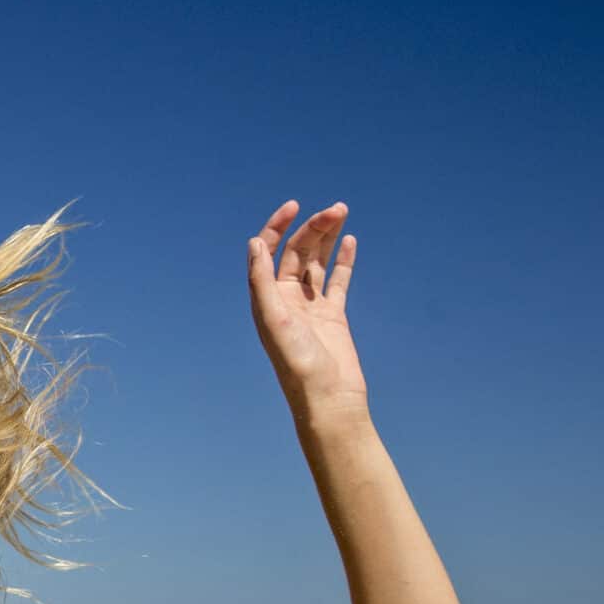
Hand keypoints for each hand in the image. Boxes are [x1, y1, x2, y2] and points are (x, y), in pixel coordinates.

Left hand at [246, 200, 366, 416]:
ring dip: (327, 236)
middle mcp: (286, 299)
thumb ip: (262, 281)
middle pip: (297, 252)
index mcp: (267, 298)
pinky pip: (337, 280)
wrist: (329, 397)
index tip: (294, 206)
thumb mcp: (273, 319)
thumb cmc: (297, 364)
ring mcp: (310, 306)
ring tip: (342, 212)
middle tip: (336, 208)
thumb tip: (255, 242)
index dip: (277, 226)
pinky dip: (343, 260)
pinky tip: (349, 240)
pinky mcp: (333, 315)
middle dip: (313, 228)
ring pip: (318, 262)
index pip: (268, 252)